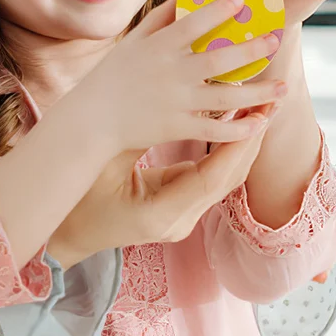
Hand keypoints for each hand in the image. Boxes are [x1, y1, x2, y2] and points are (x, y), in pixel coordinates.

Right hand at [48, 112, 274, 264]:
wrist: (63, 237)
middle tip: (271, 99)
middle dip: (252, 138)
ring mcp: (183, 220)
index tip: (257, 111)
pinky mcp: (183, 210)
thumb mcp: (102, 166)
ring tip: (262, 105)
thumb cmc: (75, 202)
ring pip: (226, 178)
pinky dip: (228, 150)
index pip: (212, 176)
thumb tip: (171, 98)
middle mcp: (180, 222)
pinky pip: (214, 177)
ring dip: (246, 142)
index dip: (239, 142)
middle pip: (229, 177)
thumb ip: (137, 137)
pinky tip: (238, 121)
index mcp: (161, 216)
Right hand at [72, 0, 286, 156]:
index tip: (243, 0)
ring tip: (284, 86)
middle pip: (219, 60)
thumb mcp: (134, 40)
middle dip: (251, 50)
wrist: (91, 120)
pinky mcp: (177, 128)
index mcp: (160, 47)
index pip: (193, 24)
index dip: (219, 11)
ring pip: (226, 99)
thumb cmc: (114, 76)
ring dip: (259, 93)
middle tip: (276, 40)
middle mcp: (171, 73)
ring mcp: (176, 102)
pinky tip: (260, 122)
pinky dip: (239, 129)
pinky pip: (215, 130)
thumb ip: (162, 17)